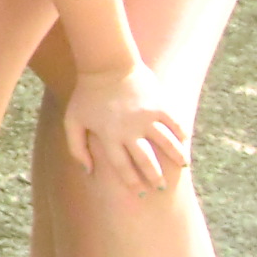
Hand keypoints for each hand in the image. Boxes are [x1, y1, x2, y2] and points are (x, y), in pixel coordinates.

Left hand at [63, 60, 192, 193]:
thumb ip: (77, 148)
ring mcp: (147, 117)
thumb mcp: (72, 121)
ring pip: (167, 145)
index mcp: (108, 136)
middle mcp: (130, 130)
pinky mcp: (160, 105)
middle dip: (155, 177)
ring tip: (182, 166)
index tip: (140, 192)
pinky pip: (175, 124)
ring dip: (176, 158)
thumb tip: (88, 172)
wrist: (105, 64)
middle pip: (147, 161)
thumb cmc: (86, 95)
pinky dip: (181, 134)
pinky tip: (184, 141)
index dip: (132, 182)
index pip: (123, 167)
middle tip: (161, 187)